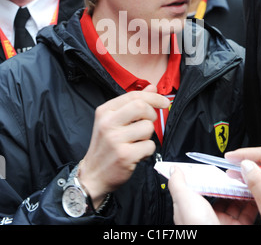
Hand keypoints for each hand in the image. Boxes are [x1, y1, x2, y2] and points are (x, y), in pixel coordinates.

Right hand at [78, 85, 169, 207]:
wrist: (93, 175)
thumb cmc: (106, 146)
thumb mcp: (113, 120)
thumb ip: (132, 103)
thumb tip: (152, 87)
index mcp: (105, 111)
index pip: (133, 96)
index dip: (153, 97)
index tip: (164, 102)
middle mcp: (108, 123)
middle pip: (142, 107)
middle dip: (152, 115)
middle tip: (148, 124)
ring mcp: (115, 139)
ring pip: (148, 127)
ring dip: (148, 136)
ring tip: (137, 143)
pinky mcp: (124, 155)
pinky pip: (149, 146)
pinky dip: (147, 151)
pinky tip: (137, 154)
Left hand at [168, 166, 256, 224]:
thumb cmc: (195, 226)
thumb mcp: (184, 200)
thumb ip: (178, 184)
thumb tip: (174, 169)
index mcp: (191, 208)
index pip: (200, 188)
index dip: (208, 176)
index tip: (218, 166)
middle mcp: (207, 215)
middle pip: (220, 193)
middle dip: (229, 182)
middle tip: (237, 170)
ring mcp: (223, 221)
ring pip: (235, 202)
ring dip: (242, 190)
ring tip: (248, 178)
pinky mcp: (238, 227)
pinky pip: (247, 212)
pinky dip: (252, 202)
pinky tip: (255, 193)